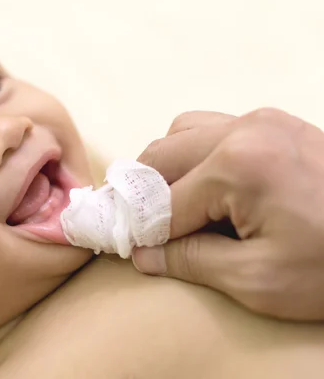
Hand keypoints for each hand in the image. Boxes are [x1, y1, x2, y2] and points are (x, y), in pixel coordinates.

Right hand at [132, 108, 323, 320]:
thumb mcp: (259, 279)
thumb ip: (192, 261)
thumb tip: (143, 255)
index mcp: (238, 165)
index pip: (163, 203)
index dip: (141, 233)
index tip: (124, 250)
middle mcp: (244, 130)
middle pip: (160, 157)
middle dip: (143, 197)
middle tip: (142, 232)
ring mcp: (262, 120)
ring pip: (180, 134)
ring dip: (165, 170)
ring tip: (172, 209)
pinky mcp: (275, 123)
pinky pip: (211, 128)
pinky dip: (193, 155)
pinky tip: (204, 185)